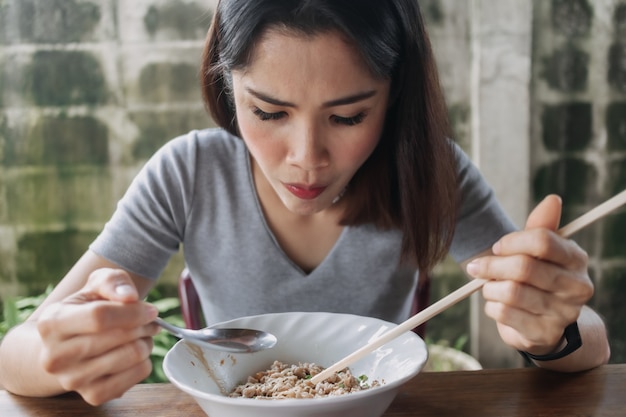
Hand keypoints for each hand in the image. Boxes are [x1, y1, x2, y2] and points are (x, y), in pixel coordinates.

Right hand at [37, 268, 159, 404]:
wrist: (67, 345)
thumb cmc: (86, 309)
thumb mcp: (96, 285)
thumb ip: (113, 281)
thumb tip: (130, 296)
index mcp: (52, 323)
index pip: (99, 317)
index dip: (133, 311)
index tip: (150, 309)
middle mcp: (55, 356)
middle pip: (119, 337)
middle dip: (143, 325)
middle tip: (149, 321)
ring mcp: (72, 380)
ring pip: (131, 356)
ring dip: (146, 341)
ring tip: (140, 335)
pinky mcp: (92, 395)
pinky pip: (137, 376)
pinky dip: (145, 361)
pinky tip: (134, 352)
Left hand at [466, 195, 592, 354]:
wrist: (546, 324)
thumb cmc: (538, 279)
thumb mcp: (541, 253)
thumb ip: (541, 227)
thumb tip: (552, 199)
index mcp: (576, 259)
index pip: (543, 241)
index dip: (512, 242)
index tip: (497, 247)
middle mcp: (576, 287)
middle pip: (523, 267)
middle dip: (492, 265)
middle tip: (476, 267)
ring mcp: (563, 313)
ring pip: (511, 291)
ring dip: (489, 288)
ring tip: (488, 287)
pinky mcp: (543, 333)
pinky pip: (505, 313)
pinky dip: (491, 306)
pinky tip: (496, 304)